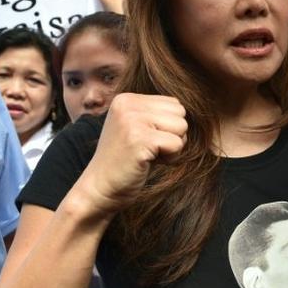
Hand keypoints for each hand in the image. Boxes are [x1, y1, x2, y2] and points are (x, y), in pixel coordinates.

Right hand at [74, 93, 187, 217]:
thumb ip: (156, 114)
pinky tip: (148, 163)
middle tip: (148, 149)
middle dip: (172, 135)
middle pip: (180, 113)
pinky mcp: (139, 140)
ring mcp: (132, 121)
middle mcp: (128, 104)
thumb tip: (188, 109)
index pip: (174, 103)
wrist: (99, 189)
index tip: (146, 140)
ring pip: (181, 127)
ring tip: (148, 155)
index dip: (167, 127)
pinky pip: (176, 144)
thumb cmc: (124, 161)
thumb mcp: (136, 127)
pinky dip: (169, 158)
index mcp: (127, 98)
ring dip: (171, 147)